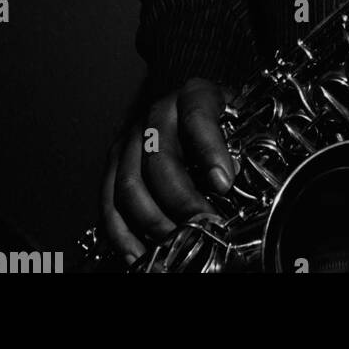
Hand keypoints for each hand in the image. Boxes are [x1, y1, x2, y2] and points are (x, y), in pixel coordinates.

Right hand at [99, 76, 236, 264]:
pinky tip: (138, 254)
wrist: (189, 104)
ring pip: (129, 185)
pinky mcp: (113, 164)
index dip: (210, 150)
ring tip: (176, 244)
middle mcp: (157, 114)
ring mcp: (130, 138)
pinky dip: (121, 233)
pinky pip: (108, 202)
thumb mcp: (238, 116)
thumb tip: (237, 178)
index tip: (224, 183)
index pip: (198, 116)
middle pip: (159, 160)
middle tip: (203, 226)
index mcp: (194, 94)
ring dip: (152, 222)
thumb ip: (240, 143)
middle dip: (182, 200)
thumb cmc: (219, 116)